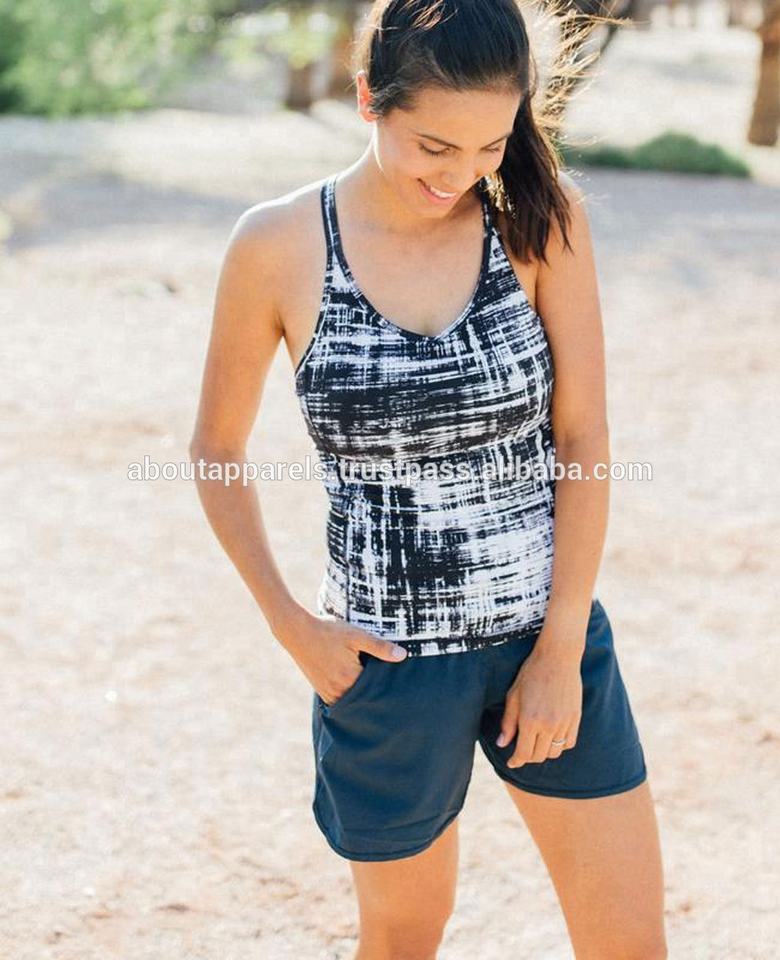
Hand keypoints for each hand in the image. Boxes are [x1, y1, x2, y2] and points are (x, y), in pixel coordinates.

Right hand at [277, 608, 407, 706]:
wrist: (297, 631)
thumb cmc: (328, 631)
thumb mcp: (356, 635)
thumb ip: (380, 647)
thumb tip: (403, 656)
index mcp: (350, 678)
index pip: (376, 689)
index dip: (386, 684)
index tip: (396, 683)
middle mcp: (338, 690)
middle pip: (364, 697)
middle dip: (374, 692)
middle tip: (387, 686)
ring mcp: (328, 692)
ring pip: (351, 699)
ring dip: (360, 694)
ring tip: (370, 685)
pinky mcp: (320, 690)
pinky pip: (339, 698)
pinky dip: (348, 693)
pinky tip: (353, 684)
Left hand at [495, 644, 582, 766]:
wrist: (558, 657)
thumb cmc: (531, 673)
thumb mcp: (513, 695)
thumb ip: (508, 722)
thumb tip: (502, 744)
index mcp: (529, 720)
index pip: (523, 753)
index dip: (516, 761)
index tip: (511, 762)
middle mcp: (548, 725)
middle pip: (538, 756)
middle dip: (528, 757)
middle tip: (522, 750)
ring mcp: (564, 723)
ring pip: (554, 753)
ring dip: (544, 752)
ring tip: (537, 743)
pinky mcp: (576, 719)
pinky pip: (569, 743)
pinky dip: (560, 745)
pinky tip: (552, 737)